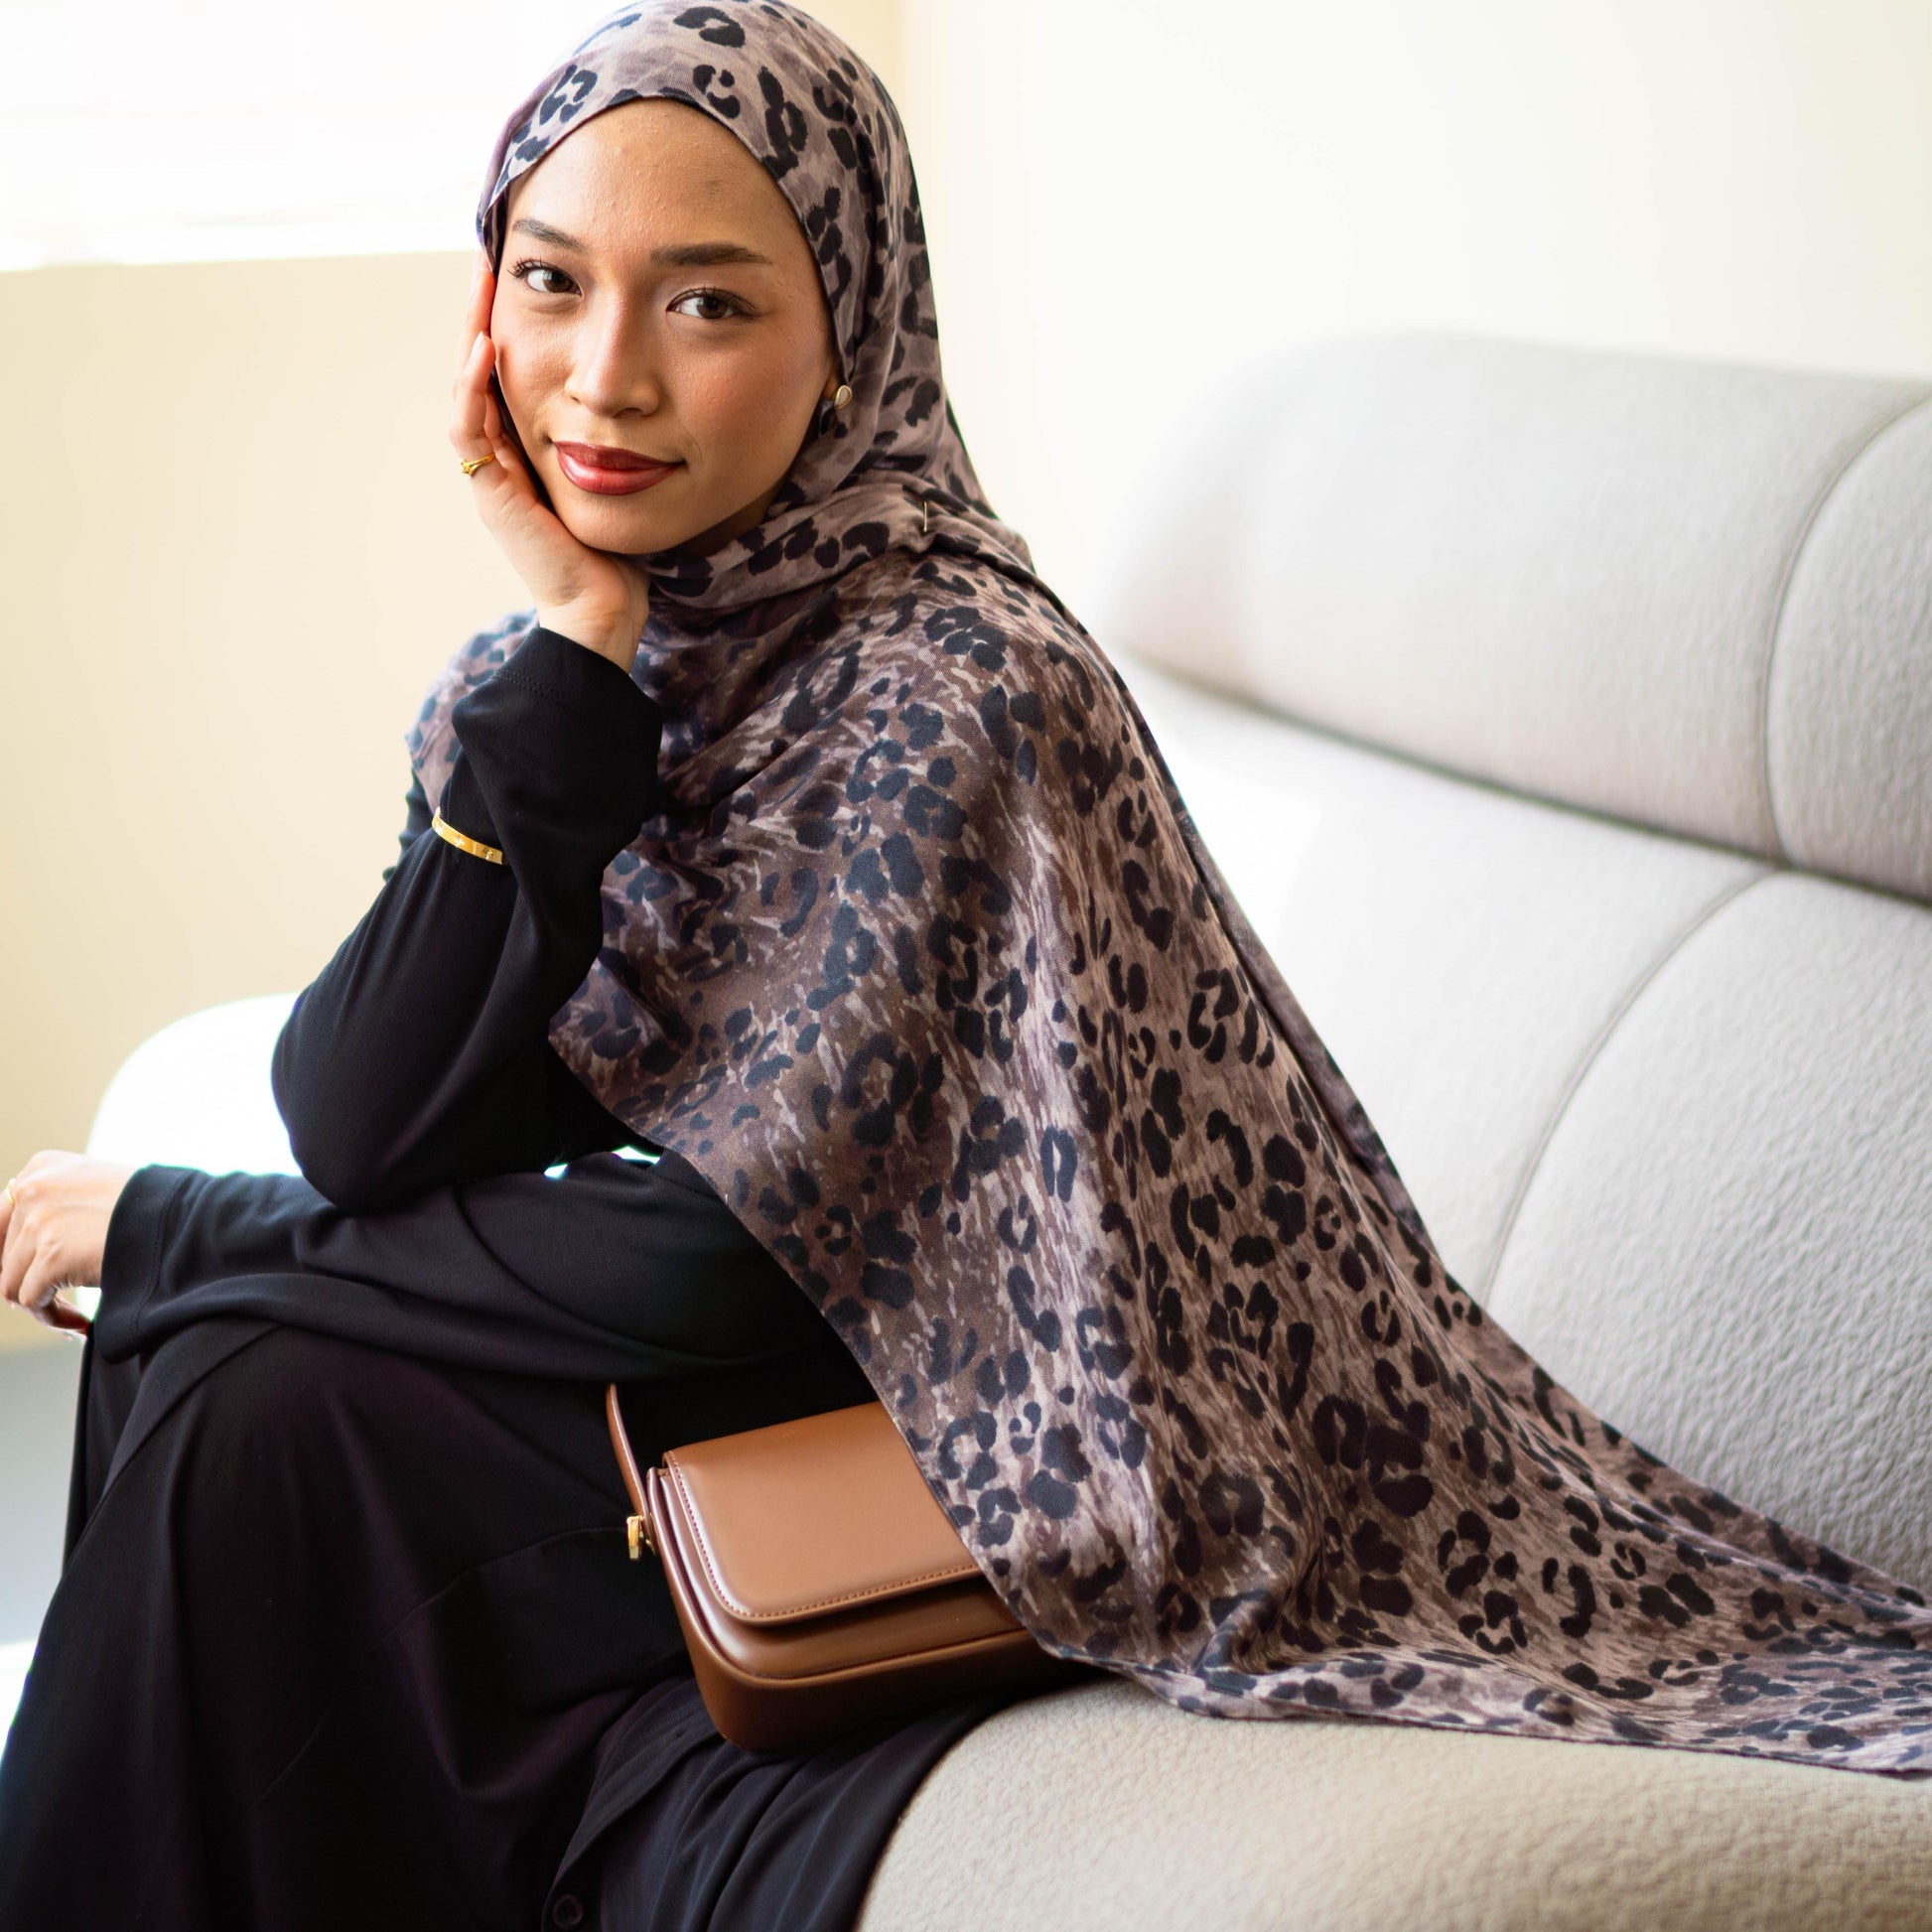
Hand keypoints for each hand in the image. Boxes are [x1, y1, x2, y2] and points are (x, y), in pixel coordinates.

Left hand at [1, 1153, 136, 1336]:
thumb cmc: (151, 1208)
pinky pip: (32, 1301)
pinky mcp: (51, 1255)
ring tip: (74, 1315)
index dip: (16, 1257)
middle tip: (55, 1301)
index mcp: (42, 1167)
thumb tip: (23, 1250)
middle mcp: (32, 1189)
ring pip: (12, 1283)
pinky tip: (82, 1321)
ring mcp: (39, 1222)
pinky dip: (53, 1318)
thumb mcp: (93, 1188)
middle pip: (4, 1255)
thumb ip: (56, 1205)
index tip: (37, 1277)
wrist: (182, 1218)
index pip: (1, 1221)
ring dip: (43, 1305)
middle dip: (27, 1282)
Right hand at [450, 256, 652, 669]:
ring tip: (480, 284)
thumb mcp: (624, 477)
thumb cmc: (621, 555)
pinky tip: (486, 347)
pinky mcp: (493, 495)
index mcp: (528, 453)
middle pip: (479, 371)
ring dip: (469, 333)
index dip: (510, 324)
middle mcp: (502, 459)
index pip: (509, 375)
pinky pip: (470, 429)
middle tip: (488, 258)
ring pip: (466, 389)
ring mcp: (492, 476)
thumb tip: (653, 394)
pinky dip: (473, 386)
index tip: (524, 276)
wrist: (604, 613)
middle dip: (481, 312)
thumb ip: (621, 439)